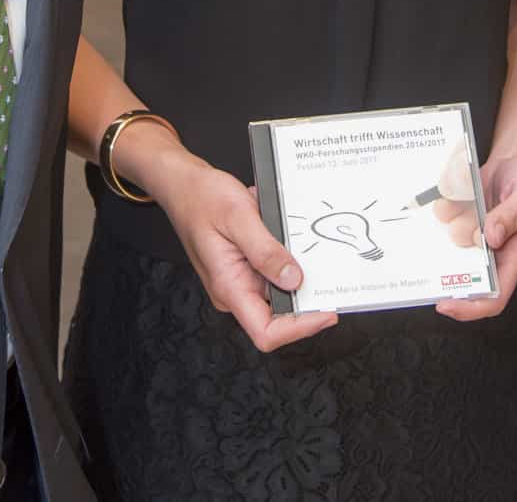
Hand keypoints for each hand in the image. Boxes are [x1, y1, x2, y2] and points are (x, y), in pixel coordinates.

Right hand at [142, 154, 338, 352]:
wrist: (183, 184)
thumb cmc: (201, 198)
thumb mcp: (239, 217)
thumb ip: (265, 251)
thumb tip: (293, 279)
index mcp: (228, 287)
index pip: (266, 332)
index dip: (299, 328)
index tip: (326, 312)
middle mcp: (234, 291)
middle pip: (279, 316)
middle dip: (308, 300)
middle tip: (332, 278)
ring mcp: (240, 281)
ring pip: (280, 293)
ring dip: (300, 276)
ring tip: (307, 247)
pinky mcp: (246, 268)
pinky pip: (275, 274)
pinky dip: (290, 260)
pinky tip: (290, 237)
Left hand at [435, 148, 516, 321]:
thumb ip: (513, 216)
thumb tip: (492, 238)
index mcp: (513, 255)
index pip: (494, 296)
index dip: (470, 308)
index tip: (445, 304)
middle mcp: (490, 250)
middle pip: (463, 271)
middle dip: (451, 253)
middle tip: (450, 225)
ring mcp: (473, 232)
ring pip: (450, 239)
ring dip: (453, 216)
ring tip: (466, 192)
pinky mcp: (462, 214)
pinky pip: (444, 216)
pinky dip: (446, 200)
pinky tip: (458, 184)